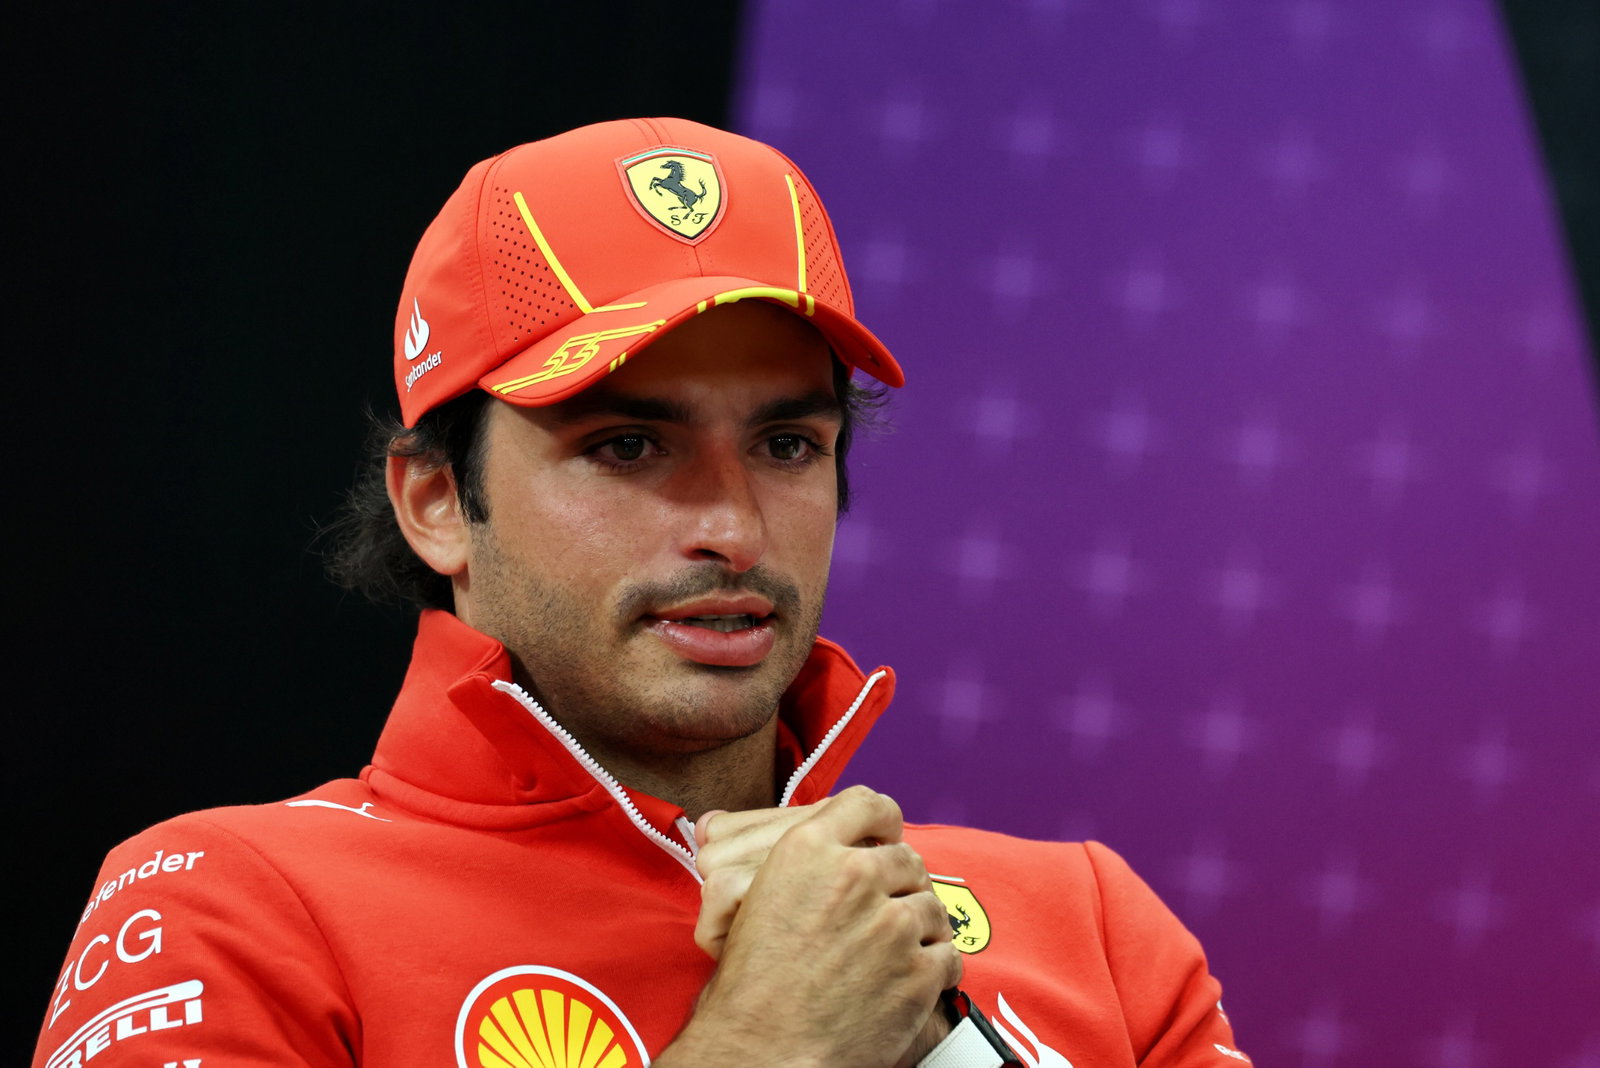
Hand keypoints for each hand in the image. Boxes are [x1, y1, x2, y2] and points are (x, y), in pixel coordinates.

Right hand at [661, 786, 960, 1066]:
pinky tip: (912, 980)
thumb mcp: (754, 897)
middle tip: (887, 912)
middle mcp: (853, 875)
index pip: (869, 804)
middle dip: (901, 885)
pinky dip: (936, 969)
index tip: (885, 839)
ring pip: (931, 906)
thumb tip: (833, 846)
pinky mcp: (917, 970)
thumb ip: (802, 862)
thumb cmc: (750, 983)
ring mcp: (891, 923)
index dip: (883, 823)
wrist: (760, 1050)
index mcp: (806, 848)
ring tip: (897, 953)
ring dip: (920, 929)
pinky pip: (948, 955)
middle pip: (906, 859)